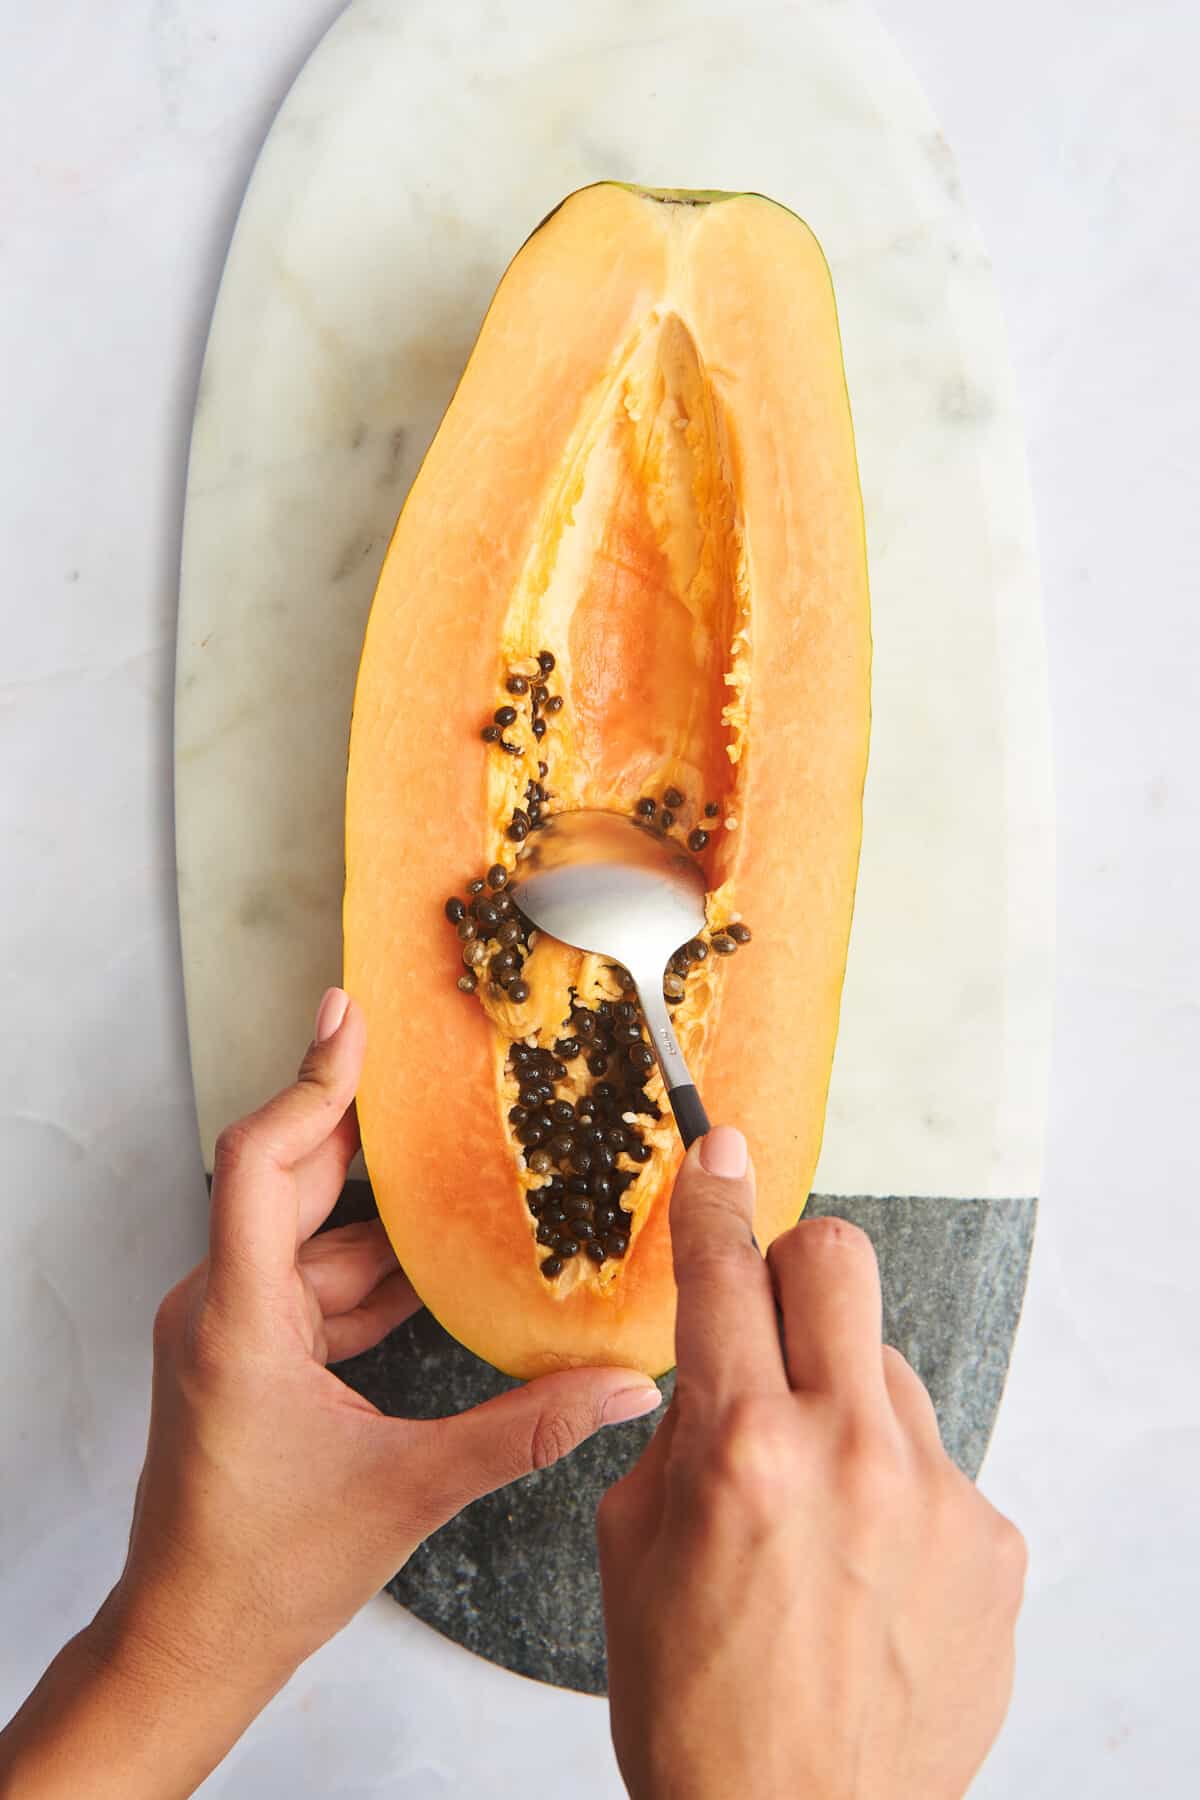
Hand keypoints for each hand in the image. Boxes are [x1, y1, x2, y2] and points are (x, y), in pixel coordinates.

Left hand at [1, 989, 660, 1798]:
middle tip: (424, 1072)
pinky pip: (312, 1285)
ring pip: (312, 1241)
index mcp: (241, 1321)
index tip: (349, 1022)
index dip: (311, 1085)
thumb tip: (619, 1392)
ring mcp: (231, 1330)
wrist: (191, 1641)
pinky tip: (433, 1275)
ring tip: (458, 1180)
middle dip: (363, 1130)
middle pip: (292, 1183)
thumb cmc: (265, 1574)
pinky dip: (370, 1276)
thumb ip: (524, 1432)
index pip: (262, 1164)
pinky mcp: (246, 1354)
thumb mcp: (409, 1491)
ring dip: (382, 1221)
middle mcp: (223, 1308)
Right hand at [599, 1127, 1025, 1799]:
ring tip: (818, 1508)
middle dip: (796, 1268)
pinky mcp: (993, 1543)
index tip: (721, 1153)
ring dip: (844, 1403)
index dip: (716, 1197)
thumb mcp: (633, 1553)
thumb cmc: (700, 1712)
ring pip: (887, 1368)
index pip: (725, 1272)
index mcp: (743, 1449)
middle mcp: (852, 1453)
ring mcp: (938, 1496)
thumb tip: (713, 1365)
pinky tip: (867, 1570)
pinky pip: (933, 1462)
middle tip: (772, 1326)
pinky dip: (893, 1488)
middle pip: (841, 1262)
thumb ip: (678, 1434)